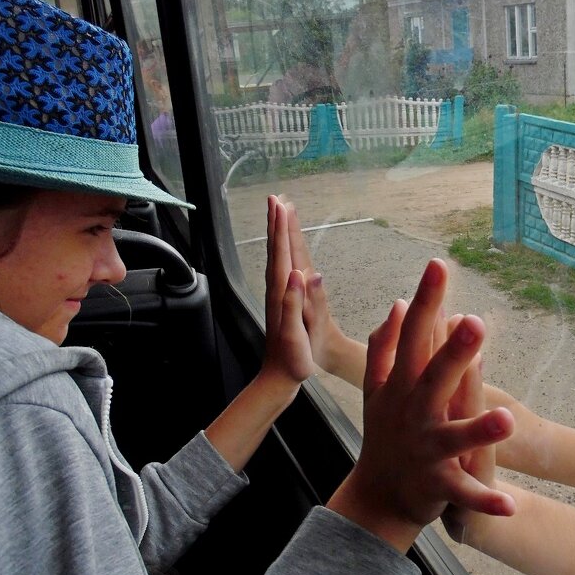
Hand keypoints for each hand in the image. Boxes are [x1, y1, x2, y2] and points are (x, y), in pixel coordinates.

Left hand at [261, 196, 314, 388]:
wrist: (280, 376)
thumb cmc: (293, 359)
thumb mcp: (296, 335)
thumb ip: (295, 304)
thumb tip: (299, 273)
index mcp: (282, 293)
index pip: (282, 254)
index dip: (282, 229)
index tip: (282, 205)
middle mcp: (276, 289)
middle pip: (275, 249)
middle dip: (276, 223)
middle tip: (276, 198)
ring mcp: (276, 294)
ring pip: (275, 256)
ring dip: (276, 233)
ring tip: (279, 213)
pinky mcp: (280, 300)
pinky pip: (279, 266)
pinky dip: (280, 250)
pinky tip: (284, 247)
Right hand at [327, 259, 515, 551]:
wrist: (377, 497)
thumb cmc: (384, 433)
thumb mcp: (377, 388)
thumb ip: (385, 346)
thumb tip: (396, 303)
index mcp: (401, 386)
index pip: (413, 335)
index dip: (426, 301)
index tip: (439, 265)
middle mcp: (413, 414)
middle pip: (434, 379)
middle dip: (453, 353)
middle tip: (475, 323)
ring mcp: (426, 452)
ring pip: (454, 439)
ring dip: (479, 430)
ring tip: (507, 419)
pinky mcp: (438, 487)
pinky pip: (465, 496)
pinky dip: (486, 501)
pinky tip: (512, 503)